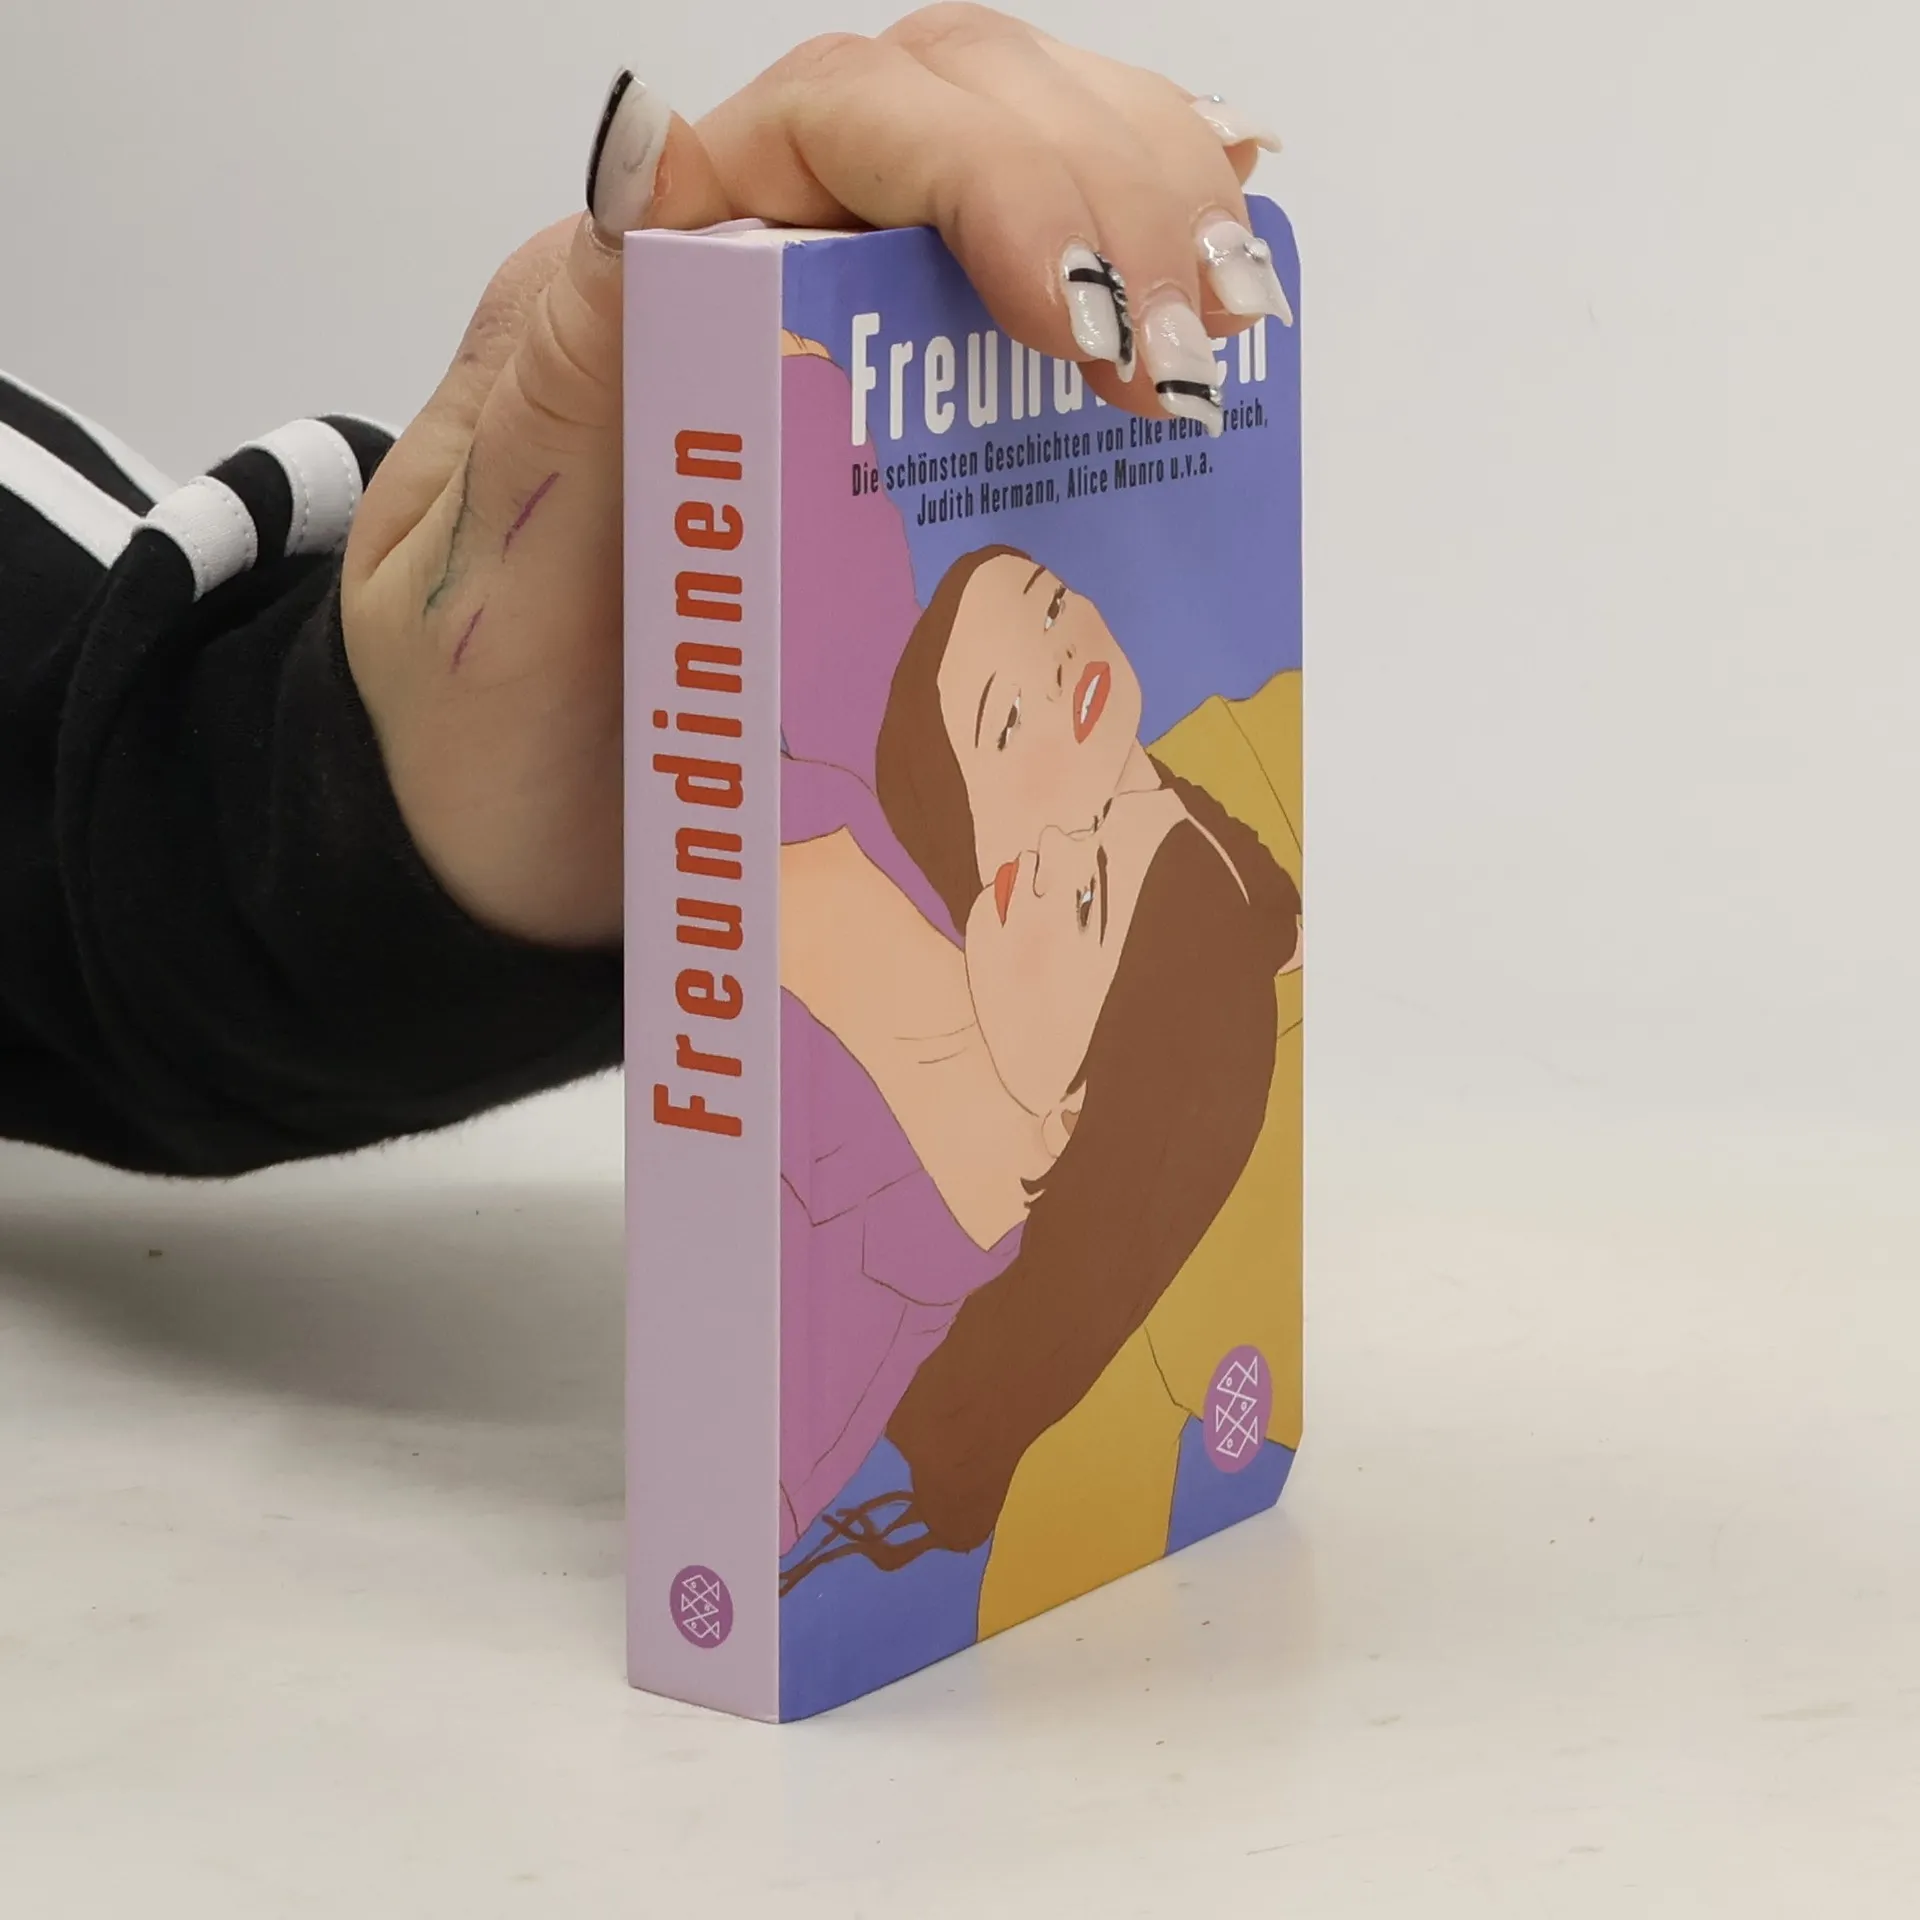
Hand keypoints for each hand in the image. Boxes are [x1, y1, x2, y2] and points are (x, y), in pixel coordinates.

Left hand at [341, 6, 1286, 947]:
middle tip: (1190, 348)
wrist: (495, 859)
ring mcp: (828, 354)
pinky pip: (1027, 315)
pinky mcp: (893, 444)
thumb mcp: (488, 588)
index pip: (831, 125)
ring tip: (1227, 334)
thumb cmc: (477, 743)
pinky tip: (1213, 319)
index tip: (1080, 315)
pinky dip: (1135, 287)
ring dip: (1147, 214)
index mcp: (634, 294)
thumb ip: (567, 385)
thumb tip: (649, 149)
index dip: (987, 174)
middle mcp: (738, 285)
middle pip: (956, 111)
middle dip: (1105, 189)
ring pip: (1014, 175)